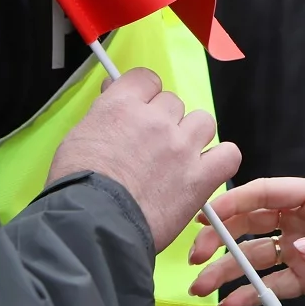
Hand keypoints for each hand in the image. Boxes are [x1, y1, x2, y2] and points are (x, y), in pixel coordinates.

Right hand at [46, 68, 240, 251]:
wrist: (90, 226)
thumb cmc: (76, 190)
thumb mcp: (76, 138)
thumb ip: (103, 114)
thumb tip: (112, 91)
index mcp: (121, 107)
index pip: (146, 79)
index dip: (145, 96)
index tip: (142, 109)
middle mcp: (155, 120)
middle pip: (173, 103)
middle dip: (164, 122)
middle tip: (150, 148)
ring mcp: (180, 147)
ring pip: (202, 122)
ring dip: (192, 137)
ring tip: (176, 160)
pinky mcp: (199, 177)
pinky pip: (228, 154)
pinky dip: (220, 161)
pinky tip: (204, 171)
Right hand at [187, 176, 304, 305]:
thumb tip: (299, 252)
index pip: (266, 194)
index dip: (232, 204)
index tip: (202, 220)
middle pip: (252, 225)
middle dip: (220, 241)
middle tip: (194, 261)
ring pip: (258, 258)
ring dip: (229, 272)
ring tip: (201, 290)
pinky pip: (277, 285)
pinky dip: (254, 295)